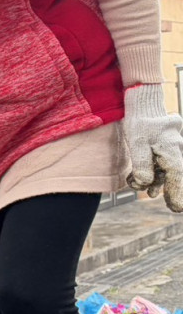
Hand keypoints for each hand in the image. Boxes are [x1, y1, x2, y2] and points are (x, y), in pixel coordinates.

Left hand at [123, 84, 182, 211]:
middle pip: (176, 176)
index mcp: (171, 151)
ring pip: (168, 172)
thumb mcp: (137, 144)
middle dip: (174, 192)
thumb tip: (145, 183)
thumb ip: (142, 165)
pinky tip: (149, 186)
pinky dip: (156, 176)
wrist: (143, 105)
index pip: (177, 177)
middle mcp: (175, 152)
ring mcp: (171, 150)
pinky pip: (163, 166)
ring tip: (149, 192)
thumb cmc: (140, 123)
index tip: (177, 207)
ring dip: (157, 183)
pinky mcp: (164, 149)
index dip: (177, 193)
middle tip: (175, 208)